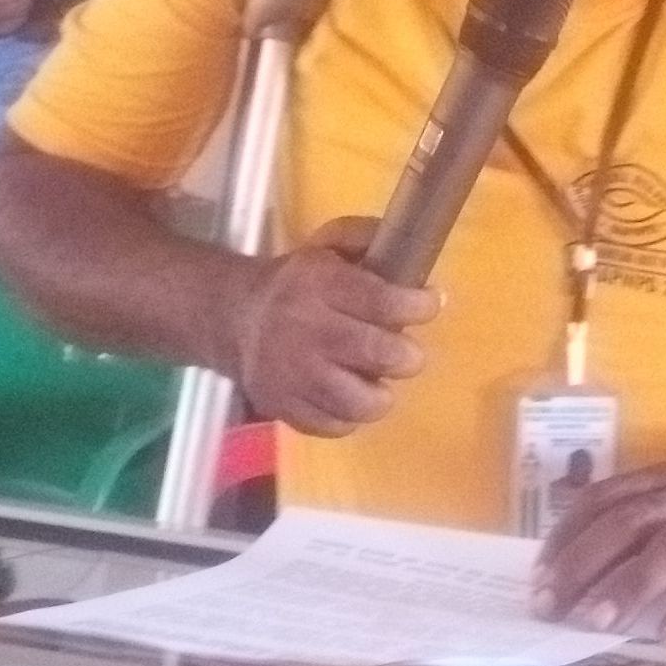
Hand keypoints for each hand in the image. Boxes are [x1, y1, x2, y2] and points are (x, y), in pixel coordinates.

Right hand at [224, 215, 439, 436]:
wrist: (235, 317)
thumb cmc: (298, 282)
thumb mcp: (328, 244)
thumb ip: (368, 238)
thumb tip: (411, 252)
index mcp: (318, 284)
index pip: (381, 300)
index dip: (417, 306)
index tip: (430, 303)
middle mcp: (304, 329)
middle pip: (377, 353)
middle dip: (408, 357)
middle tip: (408, 354)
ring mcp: (291, 374)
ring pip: (357, 402)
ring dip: (381, 396)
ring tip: (379, 383)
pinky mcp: (283, 407)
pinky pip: (333, 426)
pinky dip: (351, 417)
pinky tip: (350, 398)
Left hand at [535, 465, 665, 644]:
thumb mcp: (665, 544)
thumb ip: (622, 552)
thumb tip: (554, 591)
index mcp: (662, 484)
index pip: (601, 500)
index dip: (565, 539)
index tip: (538, 584)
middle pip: (631, 519)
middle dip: (585, 564)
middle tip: (555, 608)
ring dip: (631, 585)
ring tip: (598, 622)